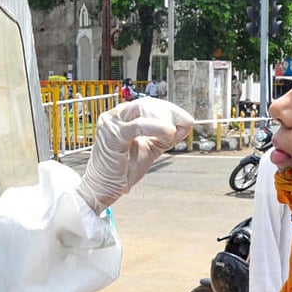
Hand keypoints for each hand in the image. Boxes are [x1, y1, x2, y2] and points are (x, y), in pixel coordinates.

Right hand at [77, 97, 193, 213]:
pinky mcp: (112, 135)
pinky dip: (156, 126)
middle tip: (185, 122)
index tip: (187, 119)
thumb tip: (186, 124)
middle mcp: (115, 116)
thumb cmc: (123, 169)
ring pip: (142, 109)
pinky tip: (169, 131)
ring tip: (173, 131)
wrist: (104, 188)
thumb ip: (165, 137)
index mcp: (123, 117)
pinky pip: (137, 126)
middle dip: (169, 112)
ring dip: (163, 118)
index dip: (170, 109)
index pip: (149, 104)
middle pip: (147, 103)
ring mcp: (112, 124)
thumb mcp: (150, 148)